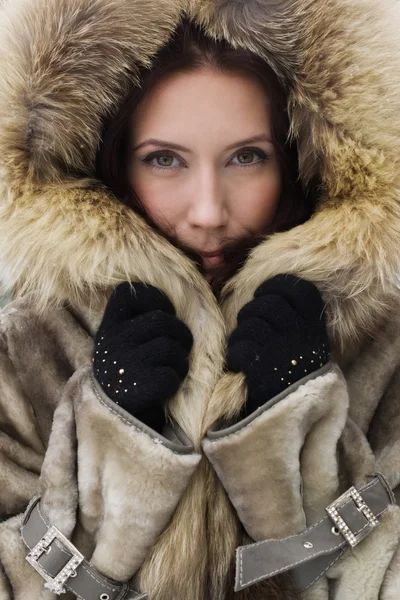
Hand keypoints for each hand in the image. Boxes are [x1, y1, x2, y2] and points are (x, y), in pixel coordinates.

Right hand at [93, 282, 192, 431]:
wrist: (111, 414)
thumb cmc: (125, 370)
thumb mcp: (119, 341)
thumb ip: (136, 320)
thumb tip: (174, 304)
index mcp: (109, 325)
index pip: (131, 293)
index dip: (155, 299)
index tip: (163, 314)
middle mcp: (114, 340)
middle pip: (162, 320)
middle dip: (180, 334)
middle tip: (180, 346)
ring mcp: (125, 363)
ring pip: (171, 347)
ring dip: (181, 359)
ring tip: (173, 367)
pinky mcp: (138, 387)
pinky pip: (172, 374)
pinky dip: (176, 380)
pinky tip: (168, 385)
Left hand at [226, 275, 329, 416]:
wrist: (295, 420)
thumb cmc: (296, 378)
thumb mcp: (308, 347)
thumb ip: (295, 320)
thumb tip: (269, 292)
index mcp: (315, 329)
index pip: (300, 289)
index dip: (277, 286)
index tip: (267, 295)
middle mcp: (302, 337)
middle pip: (267, 304)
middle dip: (252, 312)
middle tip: (252, 328)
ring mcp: (283, 352)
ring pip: (249, 325)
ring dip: (241, 336)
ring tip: (246, 349)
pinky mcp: (263, 370)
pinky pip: (239, 347)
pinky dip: (235, 356)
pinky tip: (240, 366)